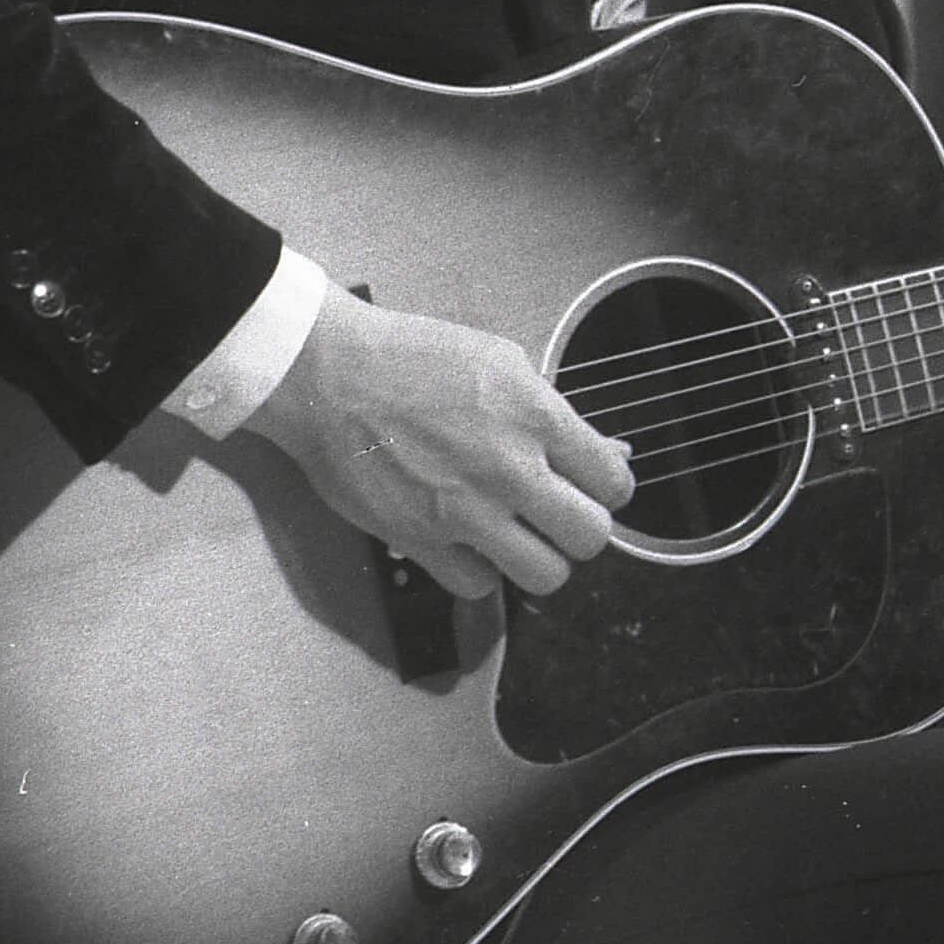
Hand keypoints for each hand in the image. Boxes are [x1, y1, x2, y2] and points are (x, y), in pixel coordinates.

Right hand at [245, 282, 635, 598]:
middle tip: (556, 515)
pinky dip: (478, 571)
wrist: (328, 373)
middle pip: (590, 537)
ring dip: (537, 559)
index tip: (590, 487)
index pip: (614, 483)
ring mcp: (465, 509)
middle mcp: (509, 468)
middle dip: (580, 529)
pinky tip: (468, 542)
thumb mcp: (500, 361)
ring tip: (517, 537)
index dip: (608, 489)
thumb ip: (553, 414)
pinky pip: (478, 586)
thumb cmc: (409, 357)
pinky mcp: (420, 539)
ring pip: (545, 576)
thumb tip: (605, 453)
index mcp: (536, 416)